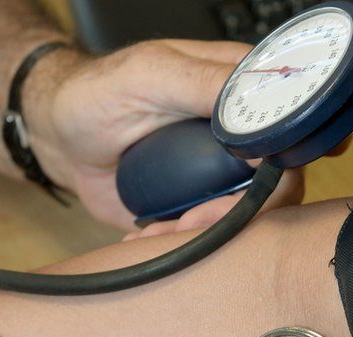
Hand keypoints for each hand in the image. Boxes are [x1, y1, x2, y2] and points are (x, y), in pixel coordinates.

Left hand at [22, 40, 304, 230]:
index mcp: (240, 91)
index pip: (292, 124)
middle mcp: (241, 134)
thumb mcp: (149, 76)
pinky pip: (215, 235)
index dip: (292, 156)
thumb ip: (204, 83)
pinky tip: (151, 236)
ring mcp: (224, 173)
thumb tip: (262, 112)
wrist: (60, 139)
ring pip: (252, 217)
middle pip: (282, 181)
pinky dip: (186, 244)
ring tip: (162, 230)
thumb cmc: (98, 94)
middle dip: (241, 210)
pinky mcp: (201, 205)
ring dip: (210, 233)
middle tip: (193, 217)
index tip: (263, 181)